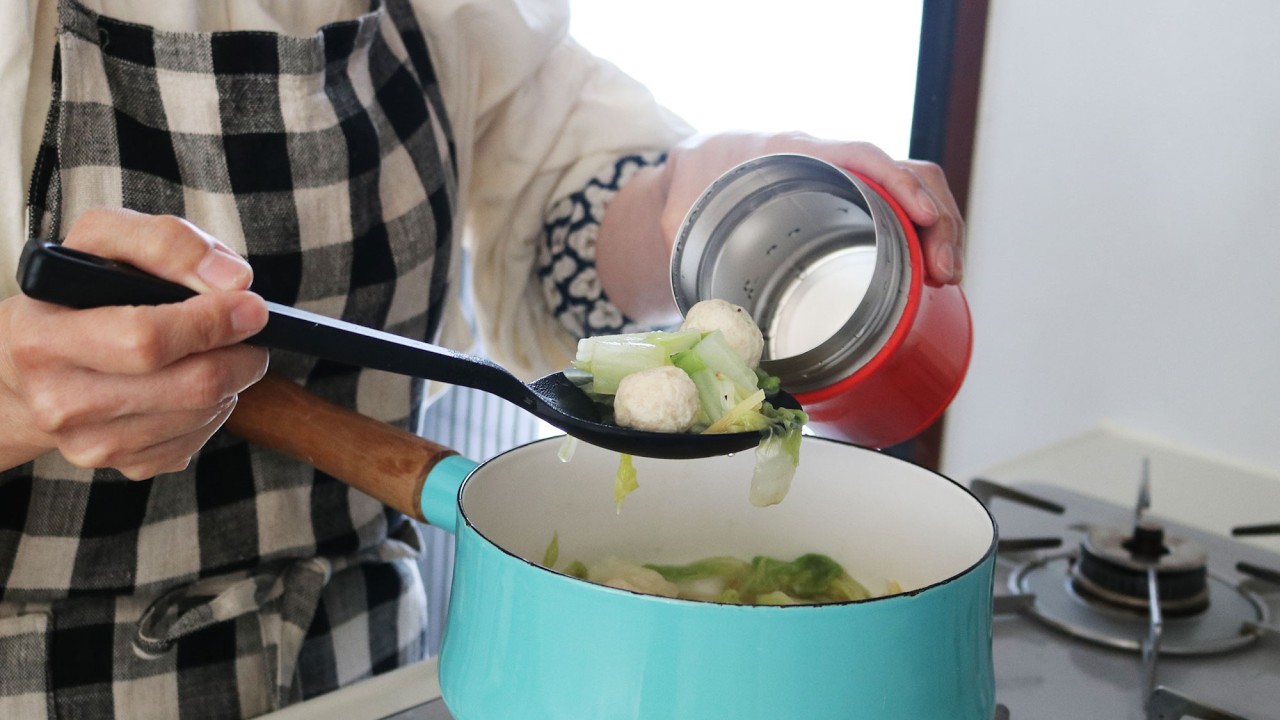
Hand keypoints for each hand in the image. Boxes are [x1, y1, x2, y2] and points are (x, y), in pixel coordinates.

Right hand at [0, 208, 269, 478]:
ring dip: (232, 379)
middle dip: (239, 353)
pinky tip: (193, 382)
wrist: (24, 371)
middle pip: (192, 385)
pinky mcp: (123, 467)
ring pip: (205, 412)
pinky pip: (199, 439)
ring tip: (216, 351)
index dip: (212, 321)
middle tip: (250, 328)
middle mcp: (61, 402)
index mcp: (43, 340)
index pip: (147, 339)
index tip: (252, 306)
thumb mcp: (99, 244)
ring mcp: (92, 443)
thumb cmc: (70, 298)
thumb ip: (165, 242)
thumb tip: (233, 280)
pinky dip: (215, 407)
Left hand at [597, 132, 965, 326]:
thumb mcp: (679, 208)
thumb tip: (694, 301)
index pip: (859, 155)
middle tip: (946, 272)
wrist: (692, 178)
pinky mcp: (851, 211)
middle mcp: (828, 163)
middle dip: (938, 220)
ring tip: (946, 280)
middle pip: (904, 174)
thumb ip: (682, 242)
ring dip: (939, 234)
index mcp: (791, 154)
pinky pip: (899, 215)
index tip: (926, 216)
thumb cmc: (691, 185)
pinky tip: (930, 279)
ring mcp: (846, 187)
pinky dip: (921, 243)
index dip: (899, 181)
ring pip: (911, 195)